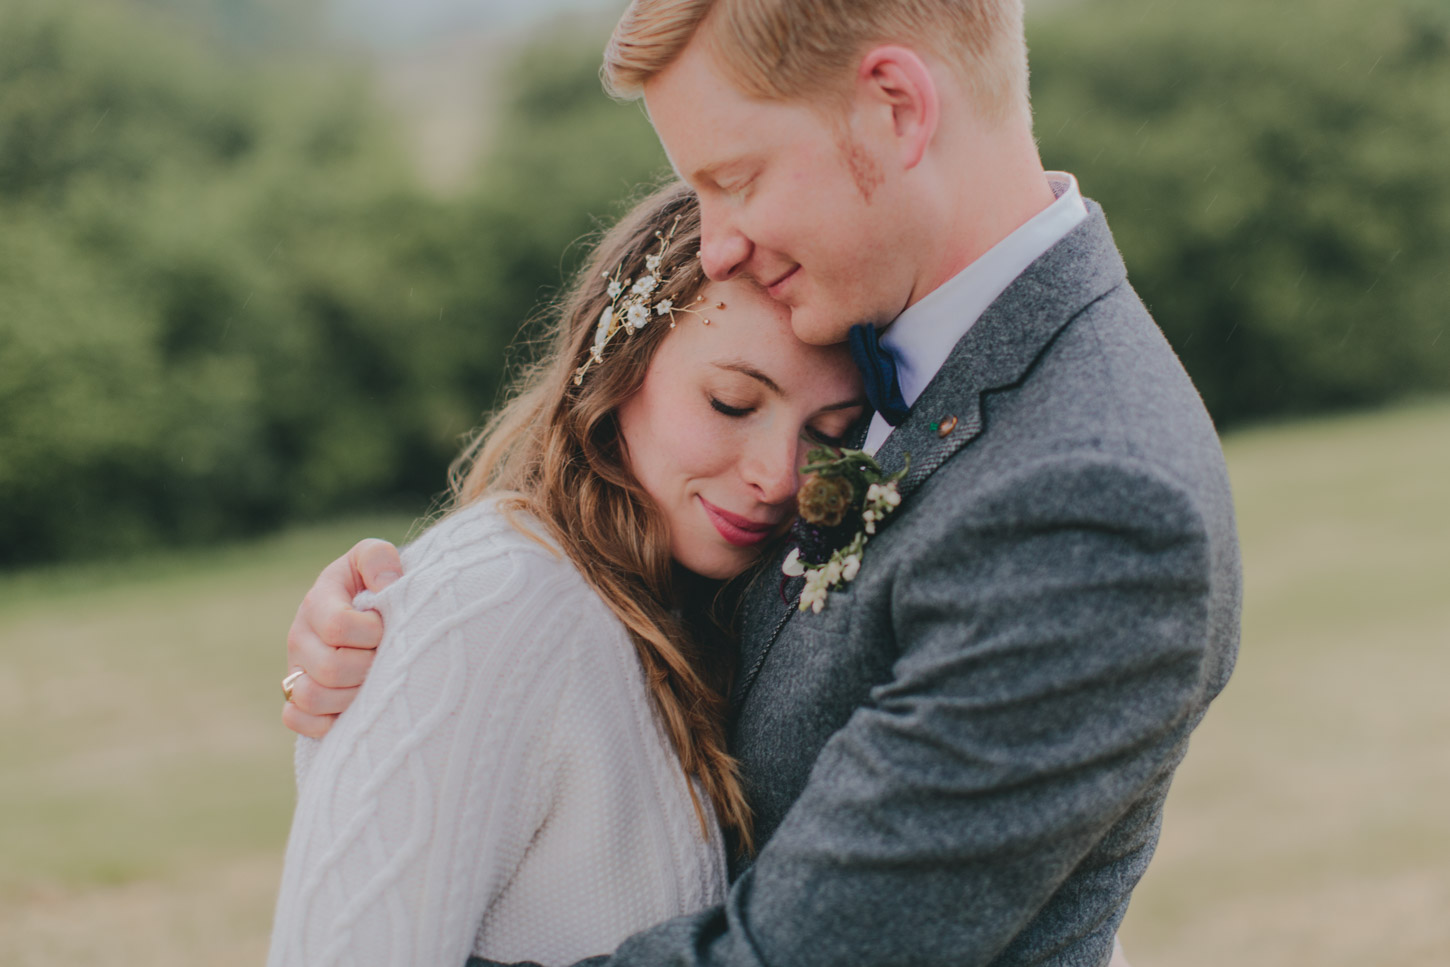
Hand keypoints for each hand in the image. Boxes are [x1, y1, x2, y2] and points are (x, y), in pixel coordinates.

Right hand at [282, 539, 401, 737]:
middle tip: (385, 658)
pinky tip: (351, 707)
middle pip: (330, 668)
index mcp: (317, 601)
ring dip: (351, 696)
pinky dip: (324, 722)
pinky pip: (296, 720)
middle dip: (368, 667)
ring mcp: (295, 669)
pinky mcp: (295, 697)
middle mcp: (300, 636)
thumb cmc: (376, 582)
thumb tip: (386, 586)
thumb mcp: (376, 557)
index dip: (372, 632)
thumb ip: (379, 559)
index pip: (338, 626)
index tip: (388, 627)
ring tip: (372, 681)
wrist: (369, 608)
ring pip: (311, 697)